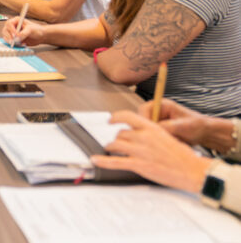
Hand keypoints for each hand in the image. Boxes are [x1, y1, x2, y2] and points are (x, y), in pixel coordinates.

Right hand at [2, 17, 43, 45]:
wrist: (41, 36)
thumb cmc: (37, 29)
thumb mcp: (30, 29)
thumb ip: (23, 33)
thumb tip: (17, 38)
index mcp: (16, 21)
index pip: (9, 24)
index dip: (11, 30)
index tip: (15, 35)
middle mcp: (13, 26)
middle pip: (5, 30)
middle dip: (8, 36)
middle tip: (12, 41)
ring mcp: (13, 33)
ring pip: (6, 36)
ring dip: (10, 41)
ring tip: (17, 43)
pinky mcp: (14, 39)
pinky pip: (10, 42)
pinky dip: (14, 44)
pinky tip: (21, 44)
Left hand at [90, 110, 211, 193]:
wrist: (193, 170)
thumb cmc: (183, 156)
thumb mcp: (167, 136)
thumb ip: (151, 134)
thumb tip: (139, 134)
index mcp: (151, 128)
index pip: (127, 116)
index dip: (115, 118)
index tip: (110, 120)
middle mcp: (143, 136)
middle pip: (120, 134)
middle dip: (117, 139)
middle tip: (117, 144)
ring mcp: (140, 150)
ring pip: (115, 144)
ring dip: (110, 147)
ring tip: (109, 150)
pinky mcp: (139, 164)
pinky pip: (115, 161)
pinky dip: (103, 161)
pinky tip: (95, 160)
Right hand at [137, 99, 230, 149]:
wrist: (205, 133)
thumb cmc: (196, 126)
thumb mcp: (182, 126)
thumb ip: (167, 127)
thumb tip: (153, 130)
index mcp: (162, 105)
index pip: (143, 109)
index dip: (143, 120)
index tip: (149, 130)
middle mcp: (157, 112)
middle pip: (143, 120)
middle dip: (150, 130)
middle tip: (160, 138)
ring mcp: (158, 121)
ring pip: (147, 129)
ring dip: (155, 136)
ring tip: (169, 140)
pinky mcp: (159, 130)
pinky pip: (153, 135)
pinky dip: (159, 140)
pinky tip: (170, 142)